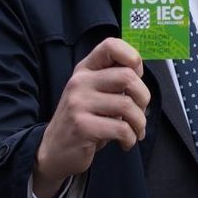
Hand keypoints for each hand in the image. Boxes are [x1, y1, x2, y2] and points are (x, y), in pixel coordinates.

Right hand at [33, 37, 150, 197]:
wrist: (53, 151)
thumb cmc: (82, 121)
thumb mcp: (93, 94)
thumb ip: (112, 82)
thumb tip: (140, 73)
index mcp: (85, 70)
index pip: (111, 46)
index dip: (133, 57)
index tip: (137, 76)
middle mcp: (80, 82)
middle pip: (127, 77)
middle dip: (143, 97)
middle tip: (140, 112)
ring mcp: (79, 103)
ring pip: (127, 105)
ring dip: (139, 123)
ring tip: (135, 131)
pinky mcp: (82, 126)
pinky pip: (121, 128)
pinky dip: (130, 138)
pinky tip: (125, 142)